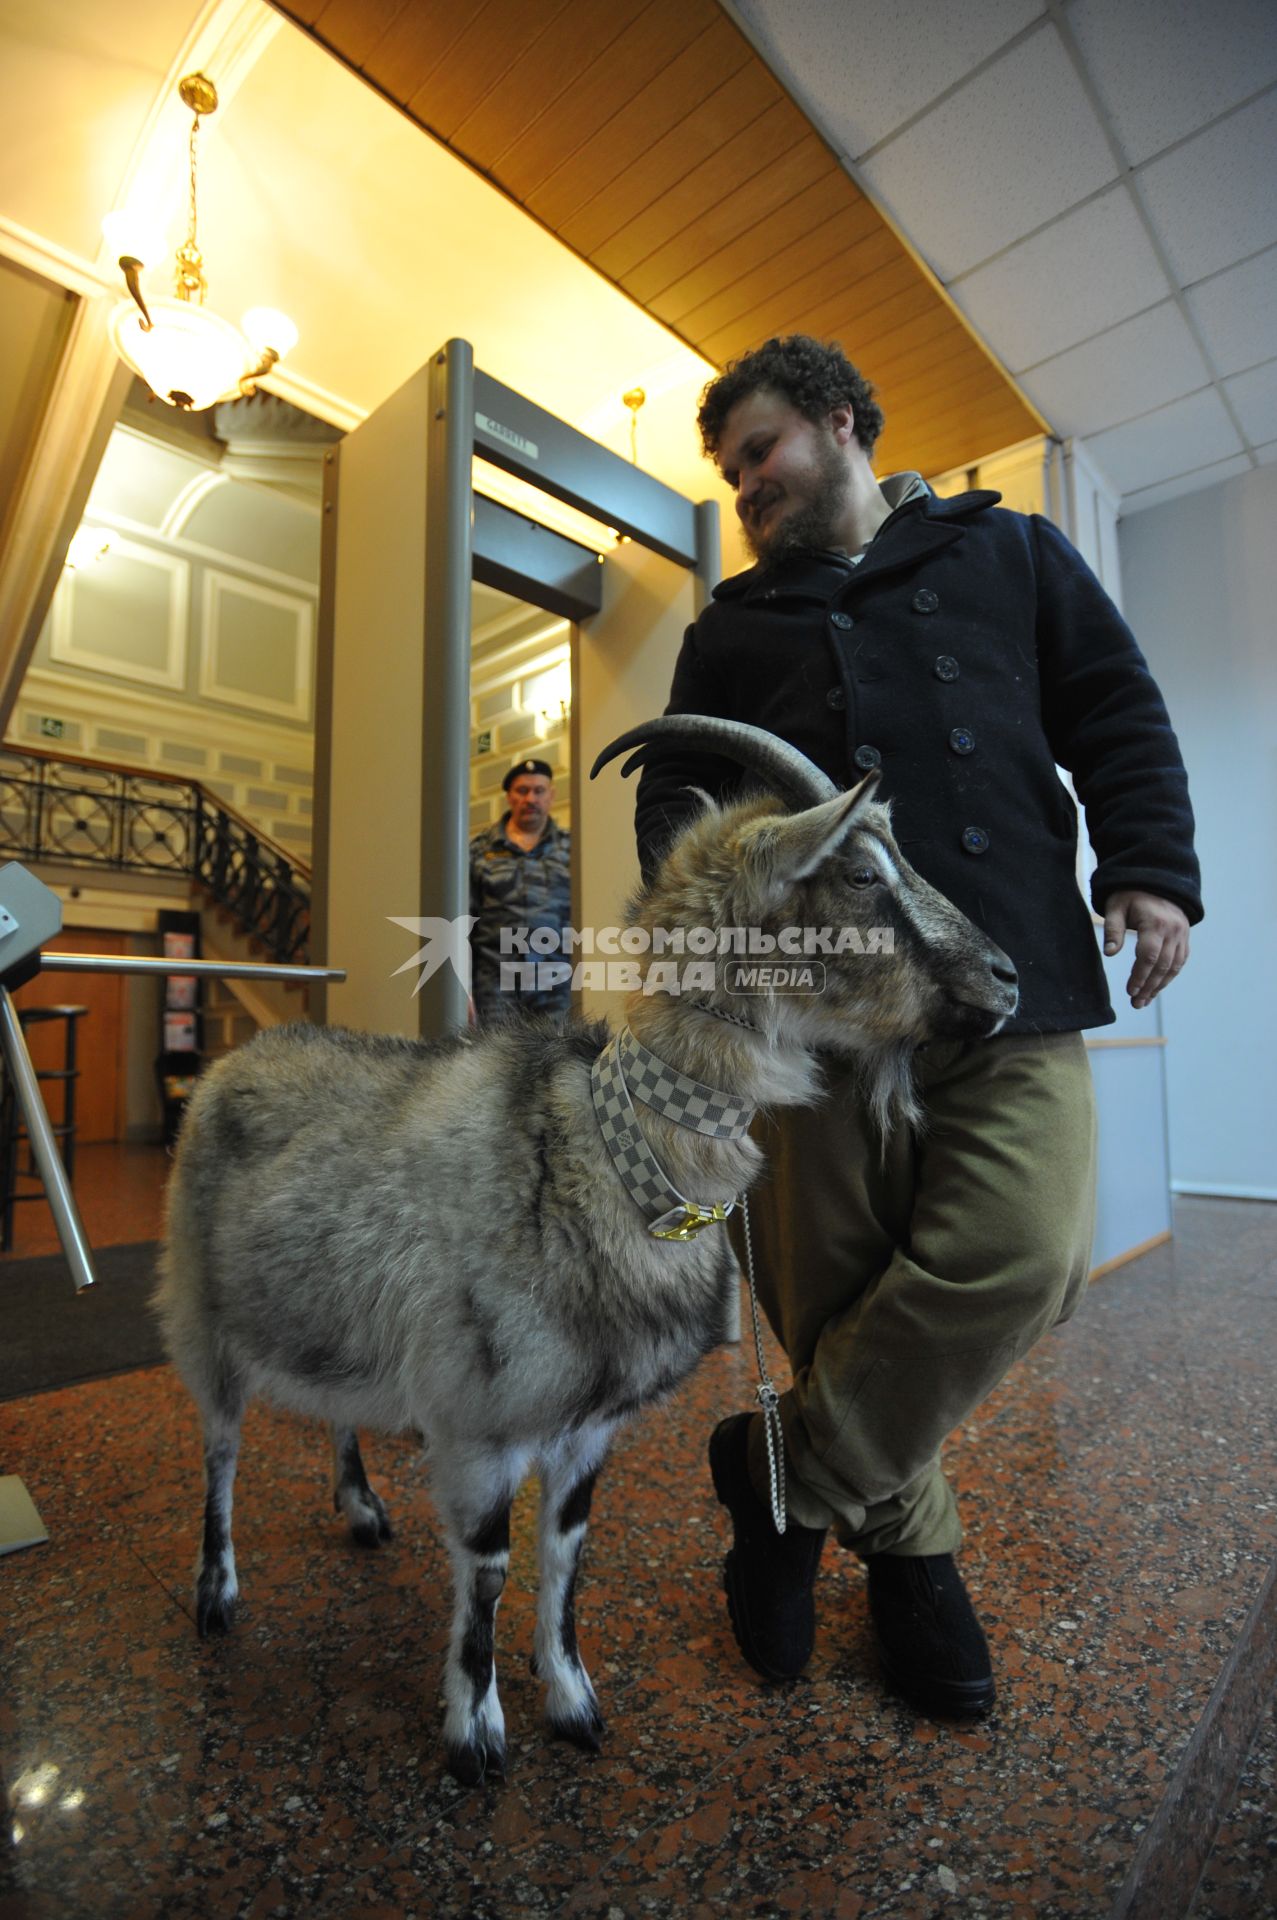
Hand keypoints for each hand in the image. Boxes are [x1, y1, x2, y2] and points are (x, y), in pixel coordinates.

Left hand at [1102, 891, 1190, 1008]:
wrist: (1156, 881)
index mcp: (1155, 922)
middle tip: (1136, 1003)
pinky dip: (1169, 976)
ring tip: (1144, 1001)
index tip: (1130, 991)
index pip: (1149, 956)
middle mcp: (1173, 930)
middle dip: (1149, 987)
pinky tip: (1157, 987)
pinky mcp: (1184, 937)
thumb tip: (1109, 953)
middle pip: (1162, 965)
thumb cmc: (1131, 895)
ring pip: (1173, 966)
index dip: (1139, 976)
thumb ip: (1112, 929)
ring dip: (1159, 986)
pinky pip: (1180, 961)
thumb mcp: (1116, 907)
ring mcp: (1182, 934)